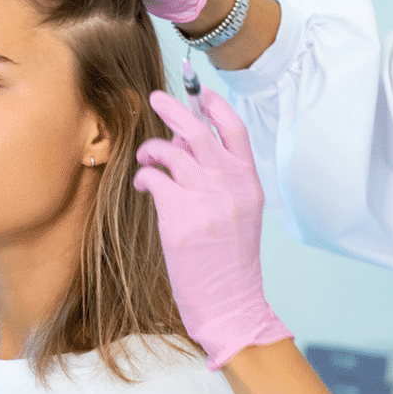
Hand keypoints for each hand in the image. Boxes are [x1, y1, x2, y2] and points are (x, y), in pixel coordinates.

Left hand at [133, 88, 292, 369]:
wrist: (230, 302)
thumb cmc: (230, 260)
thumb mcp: (239, 213)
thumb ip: (220, 177)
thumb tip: (187, 144)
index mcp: (249, 183)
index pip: (234, 130)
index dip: (215, 105)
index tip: (198, 91)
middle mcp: (230, 187)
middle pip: (198, 131)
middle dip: (173, 107)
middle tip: (155, 98)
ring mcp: (205, 201)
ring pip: (170, 151)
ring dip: (151, 149)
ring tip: (146, 158)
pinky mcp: (180, 218)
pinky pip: (154, 178)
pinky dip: (144, 176)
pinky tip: (143, 186)